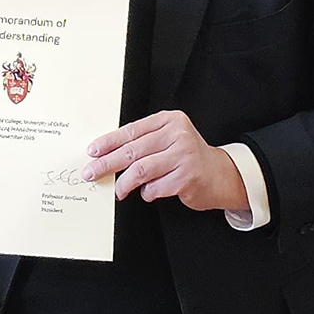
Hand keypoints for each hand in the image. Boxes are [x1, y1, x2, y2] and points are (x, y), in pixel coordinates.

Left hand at [82, 110, 249, 213]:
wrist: (221, 175)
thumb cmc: (188, 157)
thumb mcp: (169, 140)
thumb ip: (144, 143)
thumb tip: (106, 155)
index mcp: (170, 121)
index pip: (131, 130)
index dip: (109, 142)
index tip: (93, 151)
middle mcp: (178, 135)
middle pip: (132, 150)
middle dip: (107, 163)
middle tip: (92, 172)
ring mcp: (184, 156)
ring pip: (140, 170)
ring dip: (124, 183)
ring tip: (118, 190)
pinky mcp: (187, 177)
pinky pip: (154, 188)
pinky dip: (147, 193)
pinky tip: (148, 193)